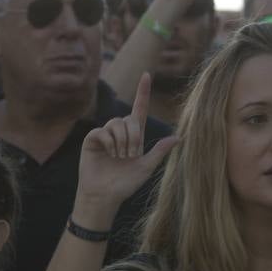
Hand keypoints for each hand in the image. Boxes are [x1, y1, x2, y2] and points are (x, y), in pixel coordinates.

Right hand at [75, 74, 177, 219]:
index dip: (142, 92)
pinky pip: (102, 131)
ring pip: (116, 123)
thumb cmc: (125, 184)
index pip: (139, 109)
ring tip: (119, 157)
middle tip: (130, 155)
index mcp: (134, 137)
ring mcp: (105, 135)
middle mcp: (120, 133)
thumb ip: (159, 151)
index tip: (146, 74)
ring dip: (121, 141)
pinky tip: (109, 153)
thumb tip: (180, 137)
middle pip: (129, 118)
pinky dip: (109, 142)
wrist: (105, 196)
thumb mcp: (146, 167)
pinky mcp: (92, 139)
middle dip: (133, 136)